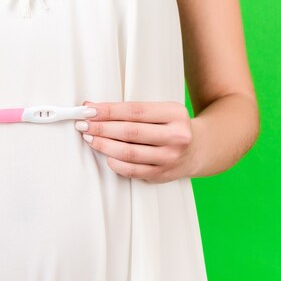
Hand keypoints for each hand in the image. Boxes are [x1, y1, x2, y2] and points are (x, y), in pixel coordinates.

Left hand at [74, 101, 198, 182]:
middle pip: (130, 132)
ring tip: (90, 138)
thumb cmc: (171, 126)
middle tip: (83, 125)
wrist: (197, 149)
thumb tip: (92, 107)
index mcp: (174, 114)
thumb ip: (130, 111)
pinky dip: (115, 163)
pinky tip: (106, 156)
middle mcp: (175, 136)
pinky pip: (132, 170)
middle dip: (101, 128)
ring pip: (129, 152)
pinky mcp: (161, 174)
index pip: (135, 111)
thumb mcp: (160, 111)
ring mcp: (169, 157)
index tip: (88, 110)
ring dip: (104, 145)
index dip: (108, 111)